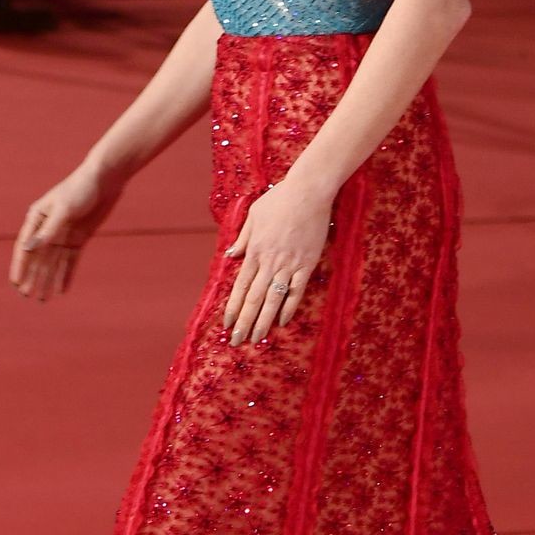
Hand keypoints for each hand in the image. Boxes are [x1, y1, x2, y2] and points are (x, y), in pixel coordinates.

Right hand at [10, 163, 123, 301]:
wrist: (105, 180)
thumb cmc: (80, 189)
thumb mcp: (64, 211)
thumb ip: (47, 232)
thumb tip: (28, 250)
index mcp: (36, 218)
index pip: (25, 247)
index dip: (20, 266)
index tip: (16, 284)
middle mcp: (47, 228)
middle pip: (37, 258)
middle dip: (32, 278)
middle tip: (26, 296)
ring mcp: (63, 234)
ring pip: (52, 262)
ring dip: (47, 280)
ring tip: (42, 299)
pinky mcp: (78, 238)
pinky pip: (70, 260)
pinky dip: (65, 275)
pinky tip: (61, 290)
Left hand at [222, 177, 334, 345]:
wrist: (307, 192)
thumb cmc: (279, 200)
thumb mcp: (254, 216)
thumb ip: (243, 238)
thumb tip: (231, 256)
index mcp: (254, 251)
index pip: (240, 287)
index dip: (232, 308)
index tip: (226, 324)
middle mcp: (268, 262)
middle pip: (254, 299)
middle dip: (244, 322)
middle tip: (237, 341)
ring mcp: (288, 265)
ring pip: (273, 300)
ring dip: (263, 321)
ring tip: (256, 339)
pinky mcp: (307, 264)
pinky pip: (296, 291)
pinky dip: (289, 307)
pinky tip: (283, 322)